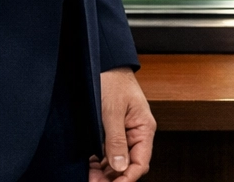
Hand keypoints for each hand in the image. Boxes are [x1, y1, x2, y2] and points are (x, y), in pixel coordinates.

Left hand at [88, 67, 153, 181]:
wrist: (104, 63)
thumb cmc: (112, 80)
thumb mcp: (111, 111)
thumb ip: (116, 140)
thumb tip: (121, 167)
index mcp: (144, 128)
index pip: (140, 163)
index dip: (127, 178)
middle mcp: (137, 133)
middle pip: (129, 165)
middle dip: (113, 178)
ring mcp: (125, 133)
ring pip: (118, 162)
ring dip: (105, 172)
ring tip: (89, 177)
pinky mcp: (113, 132)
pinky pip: (109, 153)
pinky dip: (100, 163)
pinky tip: (89, 166)